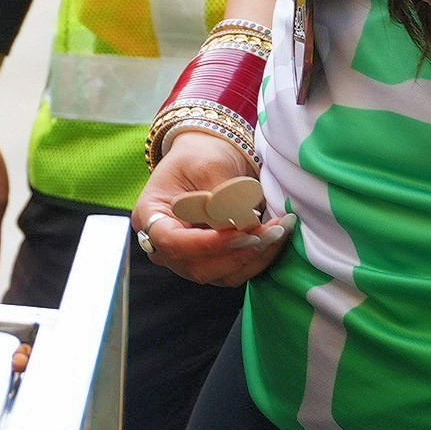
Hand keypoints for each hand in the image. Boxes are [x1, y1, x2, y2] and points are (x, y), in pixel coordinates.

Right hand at [130, 129, 294, 285]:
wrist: (208, 158)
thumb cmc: (201, 155)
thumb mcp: (208, 165)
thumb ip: (223, 197)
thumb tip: (244, 225)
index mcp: (151, 215)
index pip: (171, 242)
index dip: (205, 244)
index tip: (240, 233)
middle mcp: (163, 245)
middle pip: (197, 266)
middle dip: (239, 252)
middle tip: (272, 231)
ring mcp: (187, 258)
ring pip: (221, 274)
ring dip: (254, 256)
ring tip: (280, 230)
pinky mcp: (212, 262)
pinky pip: (236, 271)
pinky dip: (259, 258)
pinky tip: (276, 237)